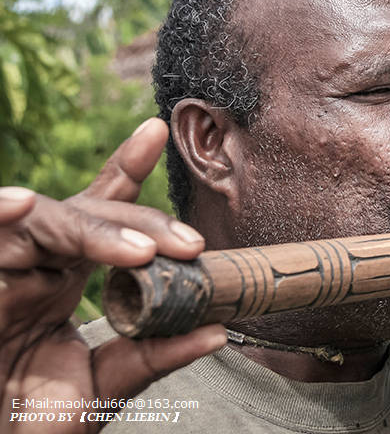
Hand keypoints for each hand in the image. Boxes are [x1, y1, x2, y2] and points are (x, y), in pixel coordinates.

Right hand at [0, 118, 225, 432]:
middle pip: (79, 213)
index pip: (96, 211)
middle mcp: (30, 266)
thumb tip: (220, 331)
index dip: (125, 169)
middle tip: (188, 246)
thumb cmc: (34, 420)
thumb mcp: (104, 385)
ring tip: (140, 251)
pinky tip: (21, 206)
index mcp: (61, 278)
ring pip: (37, 221)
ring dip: (89, 229)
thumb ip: (154, 355)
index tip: (156, 132)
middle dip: (137, 220)